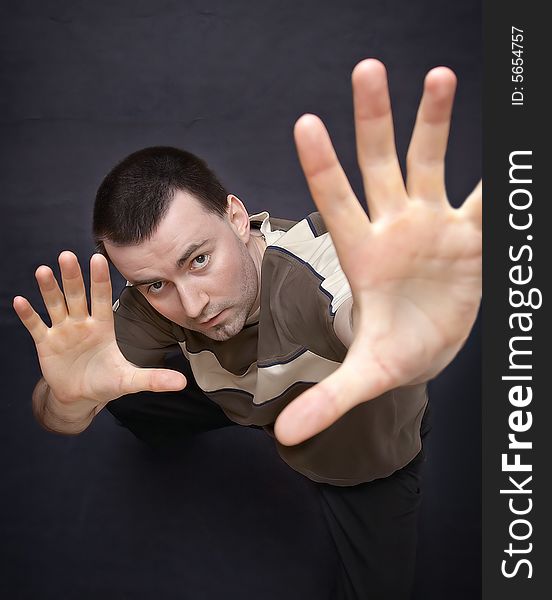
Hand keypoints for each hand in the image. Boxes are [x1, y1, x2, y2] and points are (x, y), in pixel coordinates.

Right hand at [13, 252, 186, 411]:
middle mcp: (82, 323)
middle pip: (77, 295)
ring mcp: (63, 331)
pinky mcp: (46, 344)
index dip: (99, 280)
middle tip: (67, 255)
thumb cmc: (107, 382)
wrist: (81, 396)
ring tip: (42, 271)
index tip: (98, 257)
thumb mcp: (131, 381)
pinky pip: (36, 326)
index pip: (101, 298)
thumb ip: (155, 379)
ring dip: (48, 289)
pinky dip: (28, 315)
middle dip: (73, 277)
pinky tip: (19, 301)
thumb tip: (183, 384)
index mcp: (104, 326)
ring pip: (55, 305)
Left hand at [275, 59, 480, 445]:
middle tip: (366, 69)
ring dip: (433, 121)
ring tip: (437, 75)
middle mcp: (395, 228)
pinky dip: (500, 175)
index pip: (337, 202)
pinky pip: (488, 196)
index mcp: (364, 255)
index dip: (322, 165)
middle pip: (379, 165)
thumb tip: (282, 439)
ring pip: (430, 162)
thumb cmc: (393, 351)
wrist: (428, 346)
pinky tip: (513, 147)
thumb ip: (328, 400)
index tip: (304, 123)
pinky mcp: (469, 234)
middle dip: (374, 120)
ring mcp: (433, 225)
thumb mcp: (365, 375)